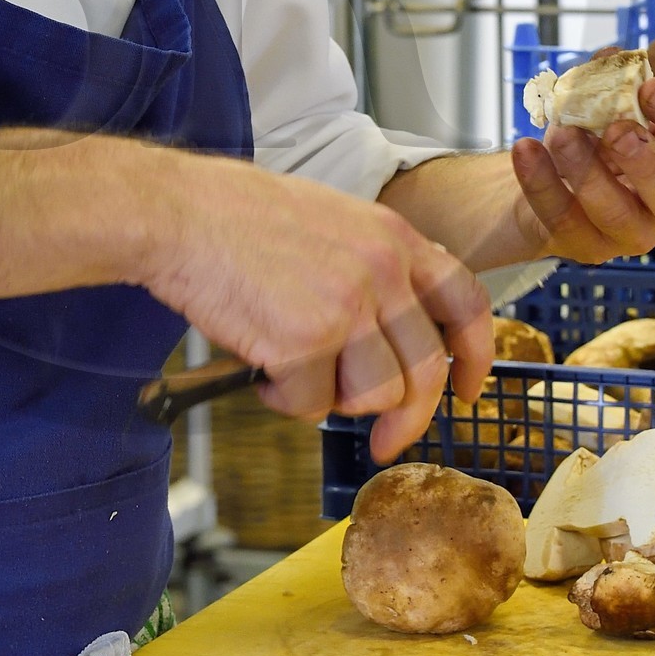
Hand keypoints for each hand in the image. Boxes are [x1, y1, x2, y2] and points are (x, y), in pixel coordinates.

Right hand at [146, 154, 492, 463]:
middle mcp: (382, 271)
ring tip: (291, 371)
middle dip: (407, 419)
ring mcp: (347, 306)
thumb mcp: (330, 218)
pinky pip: (312, 405)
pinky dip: (284, 399)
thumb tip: (389, 332)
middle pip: (425, 371)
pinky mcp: (305, 340)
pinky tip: (260, 367)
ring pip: (374, 397)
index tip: (468, 389)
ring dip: (332, 399)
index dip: (476, 354)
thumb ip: (372, 265)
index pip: (466, 301)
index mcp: (392, 237)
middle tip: (385, 442)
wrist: (179, 213)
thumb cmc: (235, 215)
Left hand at [509, 78, 654, 265]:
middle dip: (645, 160)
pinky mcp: (591, 248)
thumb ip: (610, 81)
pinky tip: (525, 150)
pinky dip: (541, 183)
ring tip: (562, 133)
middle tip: (616, 130)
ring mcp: (634, 234)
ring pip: (616, 213)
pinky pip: (565, 220)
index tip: (649, 86)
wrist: (556, 184)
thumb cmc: (600, 139)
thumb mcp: (608, 107)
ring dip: (586, 170)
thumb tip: (608, 56)